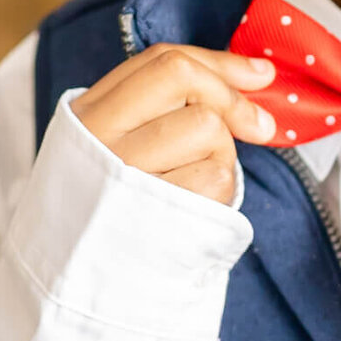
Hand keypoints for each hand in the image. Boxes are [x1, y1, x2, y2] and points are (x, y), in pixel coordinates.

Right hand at [72, 44, 276, 204]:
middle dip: (229, 103)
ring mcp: (128, 180)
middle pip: (189, 86)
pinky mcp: (160, 217)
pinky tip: (196, 204)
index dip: (222, 64)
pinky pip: (218, 177)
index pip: (164, 62)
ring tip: (195, 177)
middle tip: (254, 127)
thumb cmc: (118, 198)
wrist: (79, 278)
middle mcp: (101, 143)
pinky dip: (220, 189)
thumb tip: (260, 71)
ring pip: (208, 129)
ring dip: (222, 152)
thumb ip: (174, 96)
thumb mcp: (123, 136)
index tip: (261, 76)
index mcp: (87, 115)